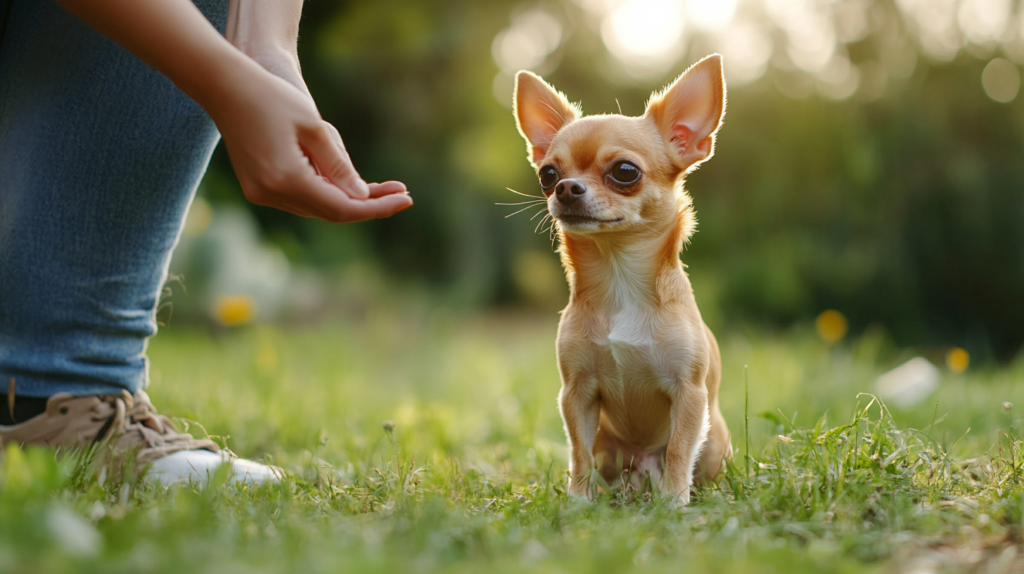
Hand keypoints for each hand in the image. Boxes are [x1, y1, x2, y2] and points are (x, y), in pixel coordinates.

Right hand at [205, 60, 411, 222]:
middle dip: (367, 203)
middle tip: (402, 192)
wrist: (224, 86)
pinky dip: (326, 191)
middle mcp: (271, 194)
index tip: (406, 199)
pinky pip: (301, 196)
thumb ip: (339, 166)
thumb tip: (361, 196)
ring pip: (316, 206)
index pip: (343, 208)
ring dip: (348, 198)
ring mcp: (261, 194)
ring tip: (383, 187)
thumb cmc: (272, 98)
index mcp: (287, 179)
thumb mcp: (314, 128)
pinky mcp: (258, 187)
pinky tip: (348, 181)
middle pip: (331, 212)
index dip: (377, 207)